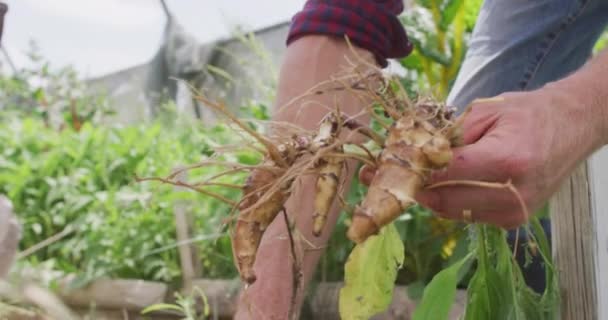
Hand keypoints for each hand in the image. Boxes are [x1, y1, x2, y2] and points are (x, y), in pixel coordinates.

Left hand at [360, 88, 601, 227]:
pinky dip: (445, 199)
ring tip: (399, 177)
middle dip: (409, 187)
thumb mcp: (484, 112)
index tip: (382, 165)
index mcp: (508, 160)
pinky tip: (433, 183)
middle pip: (443, 200)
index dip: (410, 171)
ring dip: (424, 195)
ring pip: (450, 210)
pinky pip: (465, 213)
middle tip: (378, 175)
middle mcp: (512, 194)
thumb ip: (448, 137)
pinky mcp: (511, 221)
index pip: (445, 174)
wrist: (571, 127)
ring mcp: (514, 213)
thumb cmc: (526, 114)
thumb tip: (410, 154)